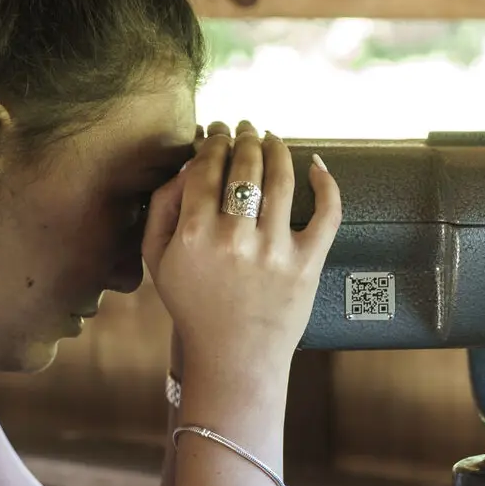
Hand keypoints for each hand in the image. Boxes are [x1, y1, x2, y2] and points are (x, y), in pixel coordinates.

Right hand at [141, 121, 340, 385]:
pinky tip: (316, 165)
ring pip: (281, 179)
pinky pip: (326, 213)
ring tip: (272, 138)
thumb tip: (187, 164)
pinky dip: (326, 183)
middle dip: (245, 137)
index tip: (216, 131)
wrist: (234, 357)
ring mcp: (274, 251)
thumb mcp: (158, 260)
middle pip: (244, 166)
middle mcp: (234, 239)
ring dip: (277, 148)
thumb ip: (162, 208)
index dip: (213, 141)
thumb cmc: (194, 306)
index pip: (206, 168)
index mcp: (194, 236)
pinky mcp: (307, 264)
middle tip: (245, 128)